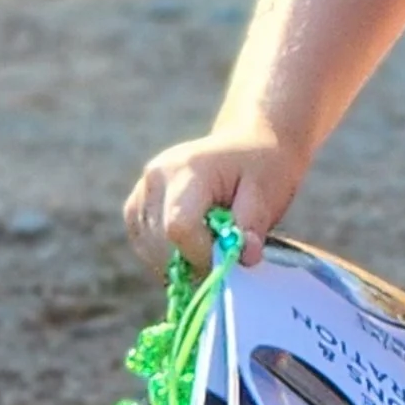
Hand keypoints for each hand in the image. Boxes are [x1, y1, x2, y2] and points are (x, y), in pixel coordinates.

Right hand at [124, 132, 303, 278]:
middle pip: (160, 242)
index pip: (179, 227)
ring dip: (178, 260)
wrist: (246, 143)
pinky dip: (165, 255)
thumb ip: (253, 224)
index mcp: (188, 168)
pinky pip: (142, 243)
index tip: (228, 258)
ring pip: (148, 248)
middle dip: (193, 261)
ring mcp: (142, 189)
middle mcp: (156, 176)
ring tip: (209, 244)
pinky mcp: (136, 204)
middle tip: (223, 255)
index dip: (202, 254)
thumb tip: (246, 257)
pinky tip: (191, 245)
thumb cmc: (260, 166)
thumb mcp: (268, 190)